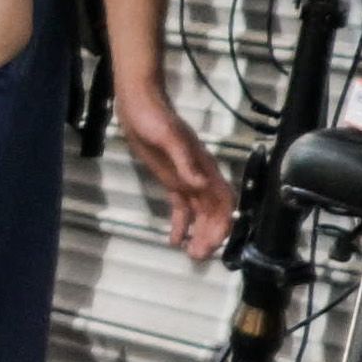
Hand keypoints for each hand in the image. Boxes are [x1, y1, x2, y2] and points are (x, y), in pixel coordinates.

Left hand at [116, 66, 240, 253]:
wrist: (138, 104)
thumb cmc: (154, 118)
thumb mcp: (168, 138)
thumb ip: (185, 163)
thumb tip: (200, 186)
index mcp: (203, 167)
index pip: (222, 200)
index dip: (223, 222)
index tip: (216, 242)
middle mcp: (199, 175)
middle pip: (213, 211)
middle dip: (211, 235)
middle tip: (199, 256)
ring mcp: (186, 178)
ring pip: (199, 212)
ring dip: (199, 233)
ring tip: (192, 254)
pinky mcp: (171, 179)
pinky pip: (182, 206)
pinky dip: (181, 223)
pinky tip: (175, 239)